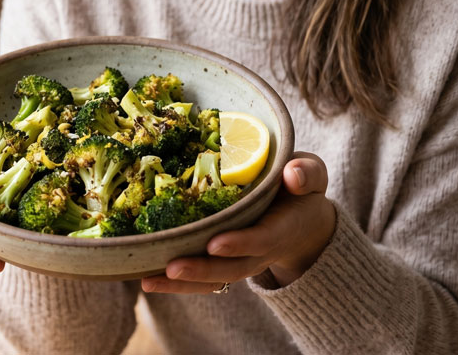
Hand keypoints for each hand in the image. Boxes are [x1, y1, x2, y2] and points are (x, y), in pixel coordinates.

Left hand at [141, 151, 335, 293]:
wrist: (302, 222)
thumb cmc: (300, 190)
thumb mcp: (311, 175)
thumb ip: (306, 174)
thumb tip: (293, 174)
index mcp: (280, 229)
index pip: (260, 240)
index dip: (240, 243)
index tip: (215, 243)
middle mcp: (258, 253)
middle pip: (230, 269)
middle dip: (201, 269)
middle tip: (172, 267)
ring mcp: (240, 262)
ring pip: (212, 279)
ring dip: (181, 284)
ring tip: (149, 281)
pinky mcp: (223, 264)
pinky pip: (201, 280)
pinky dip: (174, 284)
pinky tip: (146, 280)